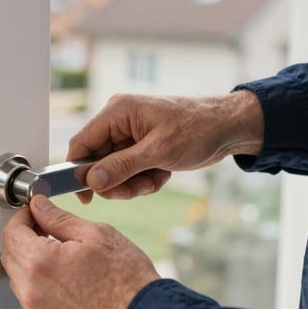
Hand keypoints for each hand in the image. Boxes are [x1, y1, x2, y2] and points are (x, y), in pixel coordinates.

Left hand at [0, 195, 159, 308]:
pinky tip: (65, 278)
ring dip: (30, 263)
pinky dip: (39, 286)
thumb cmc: (127, 281)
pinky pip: (31, 300)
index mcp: (40, 262)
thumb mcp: (95, 234)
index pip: (11, 232)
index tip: (33, 213)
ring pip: (19, 279)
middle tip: (46, 230)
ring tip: (60, 255)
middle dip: (23, 239)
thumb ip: (58, 218)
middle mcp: (32, 291)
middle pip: (10, 256)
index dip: (21, 217)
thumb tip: (39, 207)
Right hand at [68, 91, 263, 202]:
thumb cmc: (198, 128)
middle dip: (116, 181)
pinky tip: (162, 174)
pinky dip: (144, 179)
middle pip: (97, 162)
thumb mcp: (158, 151)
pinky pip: (129, 171)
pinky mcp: (142, 147)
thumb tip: (92, 180)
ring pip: (113, 171)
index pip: (81, 143)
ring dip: (132, 183)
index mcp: (117, 112)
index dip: (78, 171)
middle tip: (137, 188)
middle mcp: (119, 122)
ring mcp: (130, 135)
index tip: (86, 196)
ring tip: (155, 179)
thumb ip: (122, 166)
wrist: (229, 128)